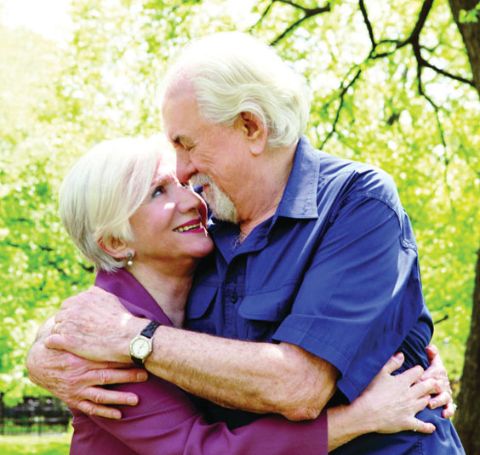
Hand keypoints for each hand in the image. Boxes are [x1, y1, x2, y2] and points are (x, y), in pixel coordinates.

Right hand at [27, 337, 147, 418]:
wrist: (39, 362)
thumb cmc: (64, 344)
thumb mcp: (75, 333)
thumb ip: (92, 325)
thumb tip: (112, 305)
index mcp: (82, 357)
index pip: (107, 358)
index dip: (124, 358)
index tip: (140, 356)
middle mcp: (80, 374)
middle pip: (108, 376)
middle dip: (128, 377)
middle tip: (145, 375)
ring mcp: (77, 388)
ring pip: (100, 396)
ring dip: (119, 398)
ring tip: (136, 400)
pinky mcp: (73, 399)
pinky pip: (90, 408)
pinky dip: (104, 412)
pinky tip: (119, 415)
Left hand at [45, 286, 145, 362]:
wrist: (127, 337)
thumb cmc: (122, 320)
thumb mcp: (110, 298)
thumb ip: (96, 293)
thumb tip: (89, 290)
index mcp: (84, 296)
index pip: (69, 305)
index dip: (74, 316)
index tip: (80, 324)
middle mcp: (74, 306)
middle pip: (61, 316)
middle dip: (67, 324)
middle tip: (76, 334)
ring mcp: (68, 323)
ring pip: (56, 328)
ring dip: (62, 335)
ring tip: (73, 344)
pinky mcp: (66, 339)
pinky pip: (50, 341)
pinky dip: (55, 345)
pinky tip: (63, 349)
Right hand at [352, 353, 438, 433]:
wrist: (367, 412)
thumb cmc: (371, 390)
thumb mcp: (380, 373)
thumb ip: (392, 363)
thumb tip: (401, 354)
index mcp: (403, 381)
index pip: (418, 372)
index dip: (419, 370)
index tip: (417, 370)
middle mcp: (410, 394)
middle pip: (427, 387)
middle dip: (431, 383)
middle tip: (431, 383)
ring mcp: (410, 409)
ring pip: (425, 402)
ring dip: (428, 399)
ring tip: (427, 398)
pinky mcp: (408, 422)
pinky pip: (422, 425)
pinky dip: (428, 427)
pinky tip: (432, 427)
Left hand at [421, 344, 454, 417]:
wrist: (438, 380)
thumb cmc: (432, 370)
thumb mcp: (433, 361)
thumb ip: (431, 353)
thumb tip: (429, 347)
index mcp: (438, 371)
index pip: (433, 373)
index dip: (424, 377)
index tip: (415, 380)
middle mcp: (443, 383)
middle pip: (437, 386)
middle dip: (428, 389)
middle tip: (418, 392)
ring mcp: (446, 393)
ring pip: (444, 397)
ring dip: (437, 401)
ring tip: (430, 404)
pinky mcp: (448, 403)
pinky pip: (450, 408)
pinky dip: (448, 411)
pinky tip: (443, 414)